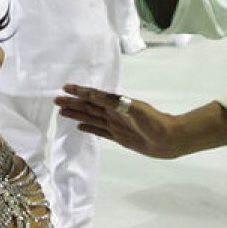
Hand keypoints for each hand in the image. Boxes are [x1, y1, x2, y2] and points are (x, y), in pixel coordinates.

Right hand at [55, 84, 179, 158]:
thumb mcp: (137, 111)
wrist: (171, 139)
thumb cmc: (157, 124)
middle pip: (89, 106)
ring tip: (61, 111)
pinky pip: (99, 131)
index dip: (80, 92)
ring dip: (76, 114)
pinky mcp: (119, 137)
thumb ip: (118, 103)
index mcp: (117, 104)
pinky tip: (79, 126)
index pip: (94, 96)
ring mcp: (116, 125)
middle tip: (55, 100)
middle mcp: (114, 113)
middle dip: (72, 103)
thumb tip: (98, 96)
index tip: (65, 88)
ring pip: (91, 118)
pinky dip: (88, 128)